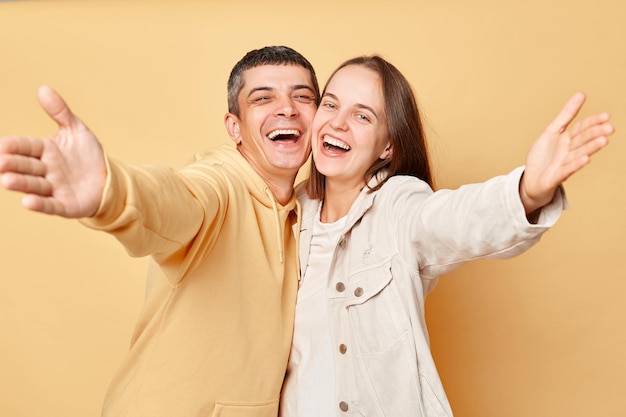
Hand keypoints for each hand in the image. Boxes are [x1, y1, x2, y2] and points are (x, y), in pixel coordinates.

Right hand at [0, 86, 105, 217]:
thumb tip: (43, 88)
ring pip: (34, 185)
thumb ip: (60, 112)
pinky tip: (27, 202)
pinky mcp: (65, 205)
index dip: (14, 146)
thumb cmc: (88, 155)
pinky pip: (50, 205)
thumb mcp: (77, 131)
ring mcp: (54, 189)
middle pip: (25, 166)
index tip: (1, 145)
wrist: (109, 180)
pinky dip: (39, 204)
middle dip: (12, 164)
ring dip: (20, 183)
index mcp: (45, 151)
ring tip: (6, 180)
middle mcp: (45, 170)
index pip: (26, 146)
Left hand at [520, 93, 613, 213]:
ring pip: (579, 154)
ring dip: (591, 147)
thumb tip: (581, 94)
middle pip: (583, 140)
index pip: (582, 128)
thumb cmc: (542, 156)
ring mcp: (564, 163)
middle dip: (595, 134)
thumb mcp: (551, 131)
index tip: (606, 116)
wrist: (531, 179)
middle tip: (610, 128)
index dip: (592, 122)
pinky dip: (576, 164)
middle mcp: (568, 151)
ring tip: (603, 141)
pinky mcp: (557, 176)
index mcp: (567, 139)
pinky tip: (586, 160)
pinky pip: (567, 169)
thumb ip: (566, 115)